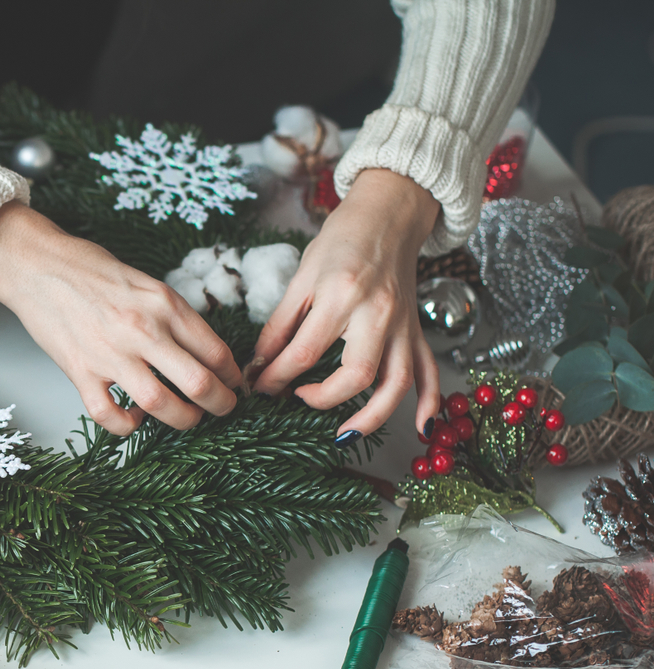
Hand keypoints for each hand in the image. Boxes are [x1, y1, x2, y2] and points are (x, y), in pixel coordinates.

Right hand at [0, 202, 241, 434]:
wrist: (38, 265)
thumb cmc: (92, 270)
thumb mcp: (148, 283)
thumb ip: (175, 316)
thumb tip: (204, 352)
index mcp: (164, 304)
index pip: (215, 351)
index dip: (232, 375)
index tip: (234, 383)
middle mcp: (142, 330)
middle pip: (199, 383)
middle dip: (221, 404)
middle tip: (223, 408)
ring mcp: (110, 354)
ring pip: (162, 405)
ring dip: (184, 420)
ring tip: (189, 418)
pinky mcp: (80, 372)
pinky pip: (110, 416)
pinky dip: (129, 425)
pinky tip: (136, 417)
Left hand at [252, 168, 440, 440]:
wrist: (388, 214)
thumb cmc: (342, 240)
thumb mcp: (302, 277)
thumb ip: (279, 324)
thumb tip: (258, 365)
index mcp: (341, 296)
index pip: (303, 353)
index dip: (276, 378)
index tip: (260, 388)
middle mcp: (376, 314)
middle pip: (355, 375)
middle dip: (322, 400)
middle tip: (298, 399)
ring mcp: (402, 325)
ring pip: (397, 383)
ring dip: (372, 417)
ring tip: (344, 435)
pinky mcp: (416, 330)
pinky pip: (429, 371)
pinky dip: (429, 402)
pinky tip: (421, 426)